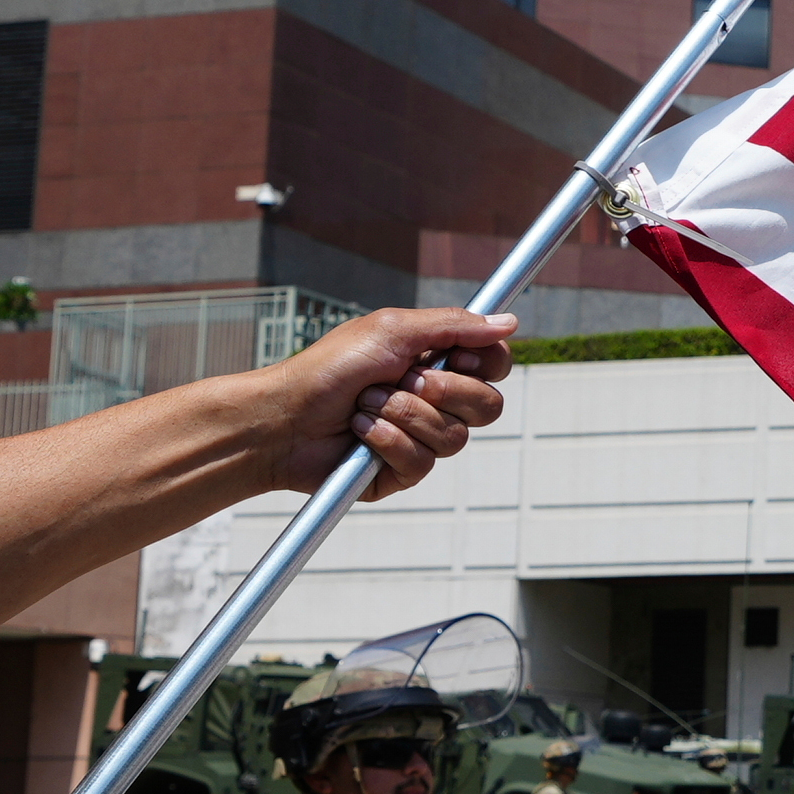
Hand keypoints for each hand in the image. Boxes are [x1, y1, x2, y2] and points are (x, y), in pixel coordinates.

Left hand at [275, 309, 514, 502]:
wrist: (284, 417)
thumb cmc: (329, 368)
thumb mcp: (392, 330)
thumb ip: (454, 325)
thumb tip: (509, 322)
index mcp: (436, 362)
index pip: (494, 366)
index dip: (484, 364)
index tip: (456, 357)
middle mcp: (434, 400)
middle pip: (487, 406)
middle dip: (443, 391)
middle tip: (403, 379)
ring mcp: (420, 437)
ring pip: (455, 438)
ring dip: (404, 414)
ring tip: (366, 404)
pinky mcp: (402, 471)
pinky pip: (423, 462)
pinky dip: (387, 441)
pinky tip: (360, 432)